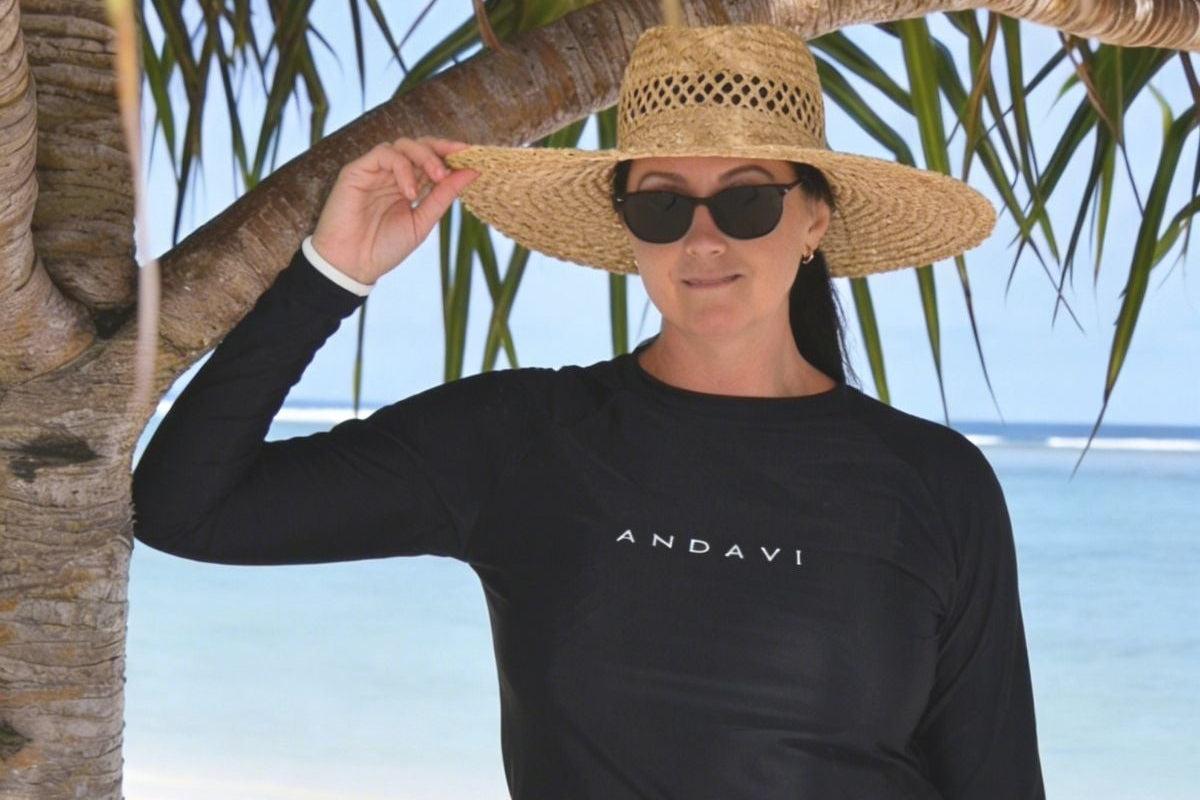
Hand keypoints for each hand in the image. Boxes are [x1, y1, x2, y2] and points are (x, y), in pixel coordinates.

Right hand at [310, 137, 478, 283]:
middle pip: (421, 145)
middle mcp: (394, 175)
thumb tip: (472, 172)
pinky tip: (409, 192)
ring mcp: (376, 171)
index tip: (474, 157)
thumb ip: (444, 196)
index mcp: (411, 186)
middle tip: (460, 157)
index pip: (434, 160)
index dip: (452, 155)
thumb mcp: (422, 222)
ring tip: (437, 177)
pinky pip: (384, 154)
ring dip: (425, 157)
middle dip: (442, 148)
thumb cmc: (384, 248)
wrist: (352, 265)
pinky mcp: (357, 170)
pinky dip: (402, 168)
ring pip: (404, 145)